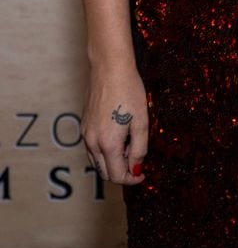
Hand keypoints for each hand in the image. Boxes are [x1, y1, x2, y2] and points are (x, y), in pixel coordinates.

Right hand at [82, 65, 148, 184]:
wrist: (110, 68)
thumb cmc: (129, 91)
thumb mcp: (141, 121)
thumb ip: (139, 149)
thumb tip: (136, 169)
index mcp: (107, 144)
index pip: (117, 175)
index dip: (132, 178)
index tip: (143, 173)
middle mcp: (92, 143)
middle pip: (105, 172)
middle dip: (122, 172)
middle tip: (138, 158)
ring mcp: (85, 134)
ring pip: (97, 162)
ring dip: (113, 162)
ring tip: (129, 145)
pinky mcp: (83, 126)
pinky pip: (92, 149)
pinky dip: (104, 152)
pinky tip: (118, 136)